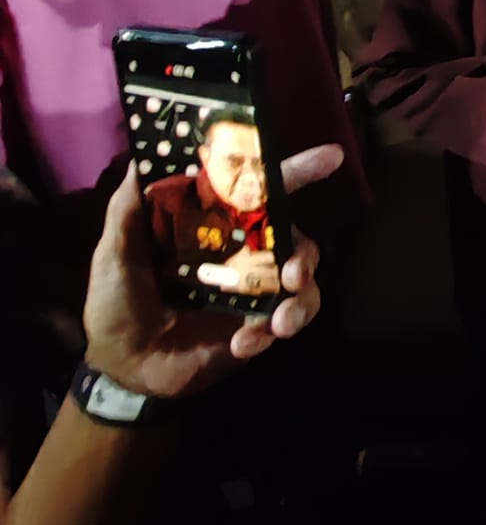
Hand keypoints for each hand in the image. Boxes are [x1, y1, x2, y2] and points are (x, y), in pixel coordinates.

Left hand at [83, 144, 336, 397]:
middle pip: (294, 237)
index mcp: (214, 225)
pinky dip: (270, 332)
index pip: (259, 190)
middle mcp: (241, 251)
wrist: (122, 368)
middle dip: (306, 252)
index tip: (331, 156)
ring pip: (303, 281)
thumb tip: (141, 158)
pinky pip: (284, 321)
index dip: (296, 170)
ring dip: (301, 299)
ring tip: (281, 322)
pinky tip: (243, 345)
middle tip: (295, 271)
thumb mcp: (115, 253)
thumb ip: (128, 210)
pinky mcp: (255, 326)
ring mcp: (252, 290)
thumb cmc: (116, 302)